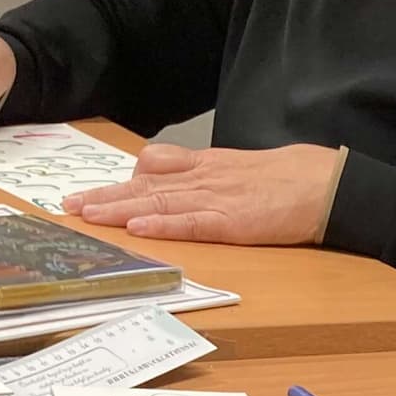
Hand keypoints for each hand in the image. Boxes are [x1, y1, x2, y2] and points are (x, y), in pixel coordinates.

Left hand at [63, 142, 344, 243]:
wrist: (327, 184)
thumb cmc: (290, 179)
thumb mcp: (239, 168)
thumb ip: (202, 173)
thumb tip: (163, 175)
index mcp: (207, 167)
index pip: (153, 172)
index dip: (118, 183)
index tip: (86, 194)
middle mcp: (204, 180)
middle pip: (145, 187)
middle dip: (105, 196)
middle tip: (69, 206)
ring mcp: (218, 200)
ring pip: (159, 203)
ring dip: (121, 209)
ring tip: (89, 215)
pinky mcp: (234, 221)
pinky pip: (192, 223)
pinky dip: (163, 226)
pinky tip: (138, 227)